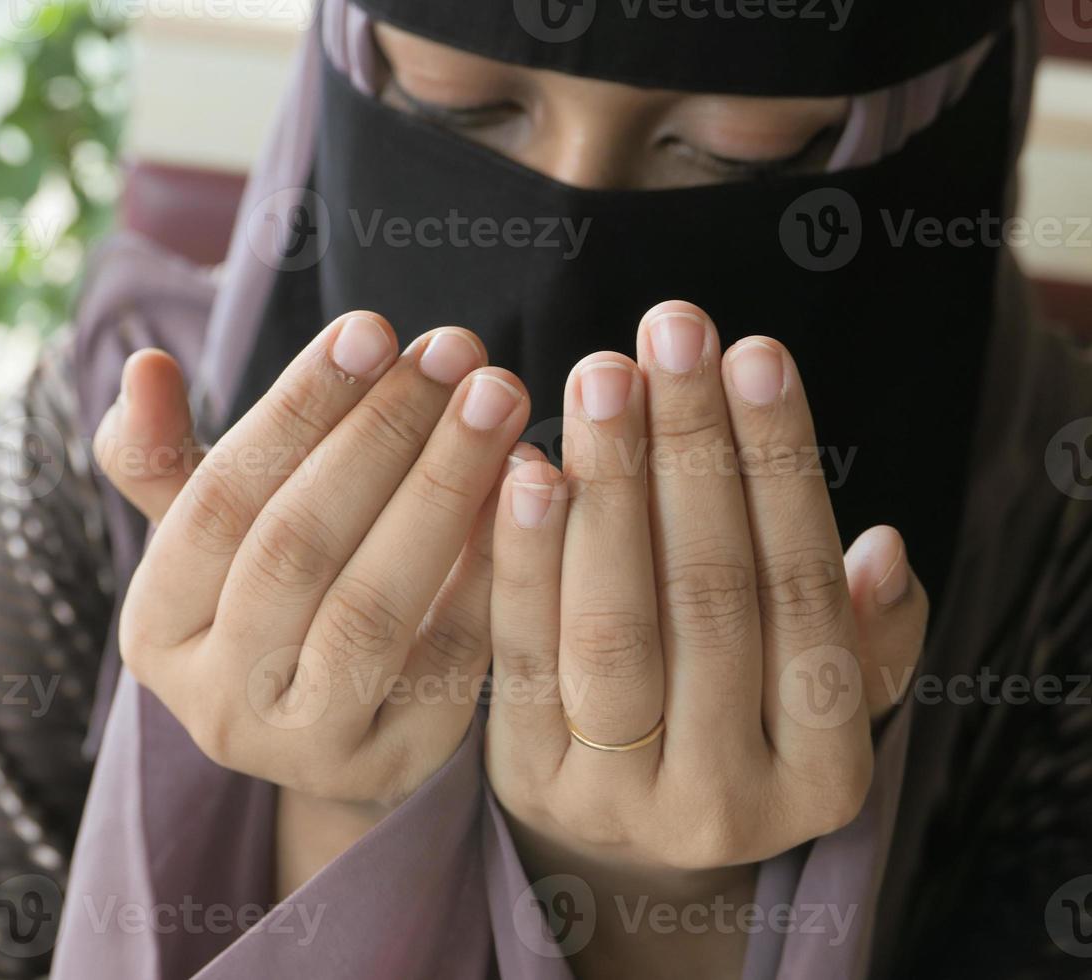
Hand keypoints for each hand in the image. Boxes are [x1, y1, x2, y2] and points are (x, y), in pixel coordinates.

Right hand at [95, 312, 530, 807]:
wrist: (338, 728)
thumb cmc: (274, 598)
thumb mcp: (213, 537)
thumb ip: (167, 456)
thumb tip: (142, 367)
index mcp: (156, 629)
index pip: (217, 503)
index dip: (296, 411)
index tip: (370, 329)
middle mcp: (216, 701)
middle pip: (297, 550)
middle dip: (383, 436)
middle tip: (458, 349)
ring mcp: (305, 748)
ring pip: (374, 606)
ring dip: (444, 488)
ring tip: (500, 397)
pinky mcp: (397, 765)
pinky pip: (453, 656)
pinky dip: (491, 564)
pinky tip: (531, 485)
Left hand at [485, 301, 927, 974]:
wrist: (622, 839)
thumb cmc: (736, 726)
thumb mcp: (821, 702)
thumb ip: (864, 639)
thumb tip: (878, 552)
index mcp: (824, 776)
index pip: (806, 594)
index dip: (780, 467)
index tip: (755, 354)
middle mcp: (726, 801)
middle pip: (710, 598)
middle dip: (690, 450)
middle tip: (671, 333)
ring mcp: (619, 800)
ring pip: (614, 625)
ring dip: (609, 486)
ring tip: (604, 377)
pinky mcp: (527, 779)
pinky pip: (522, 652)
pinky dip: (524, 555)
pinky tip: (525, 467)